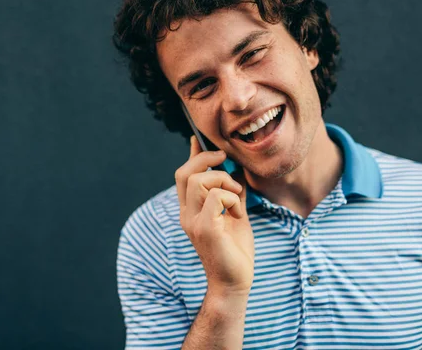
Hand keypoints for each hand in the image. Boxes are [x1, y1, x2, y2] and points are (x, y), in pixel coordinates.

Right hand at [175, 136, 254, 295]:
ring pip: (198, 180)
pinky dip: (231, 197)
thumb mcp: (235, 215)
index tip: (198, 138)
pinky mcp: (205, 229)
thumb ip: (232, 193)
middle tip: (225, 160)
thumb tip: (235, 171)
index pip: (183, 176)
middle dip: (206, 159)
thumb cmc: (235, 251)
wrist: (235, 282)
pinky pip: (216, 196)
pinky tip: (238, 212)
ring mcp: (193, 222)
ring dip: (222, 180)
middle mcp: (186, 214)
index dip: (192, 155)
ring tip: (236, 194)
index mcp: (190, 211)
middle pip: (185, 172)